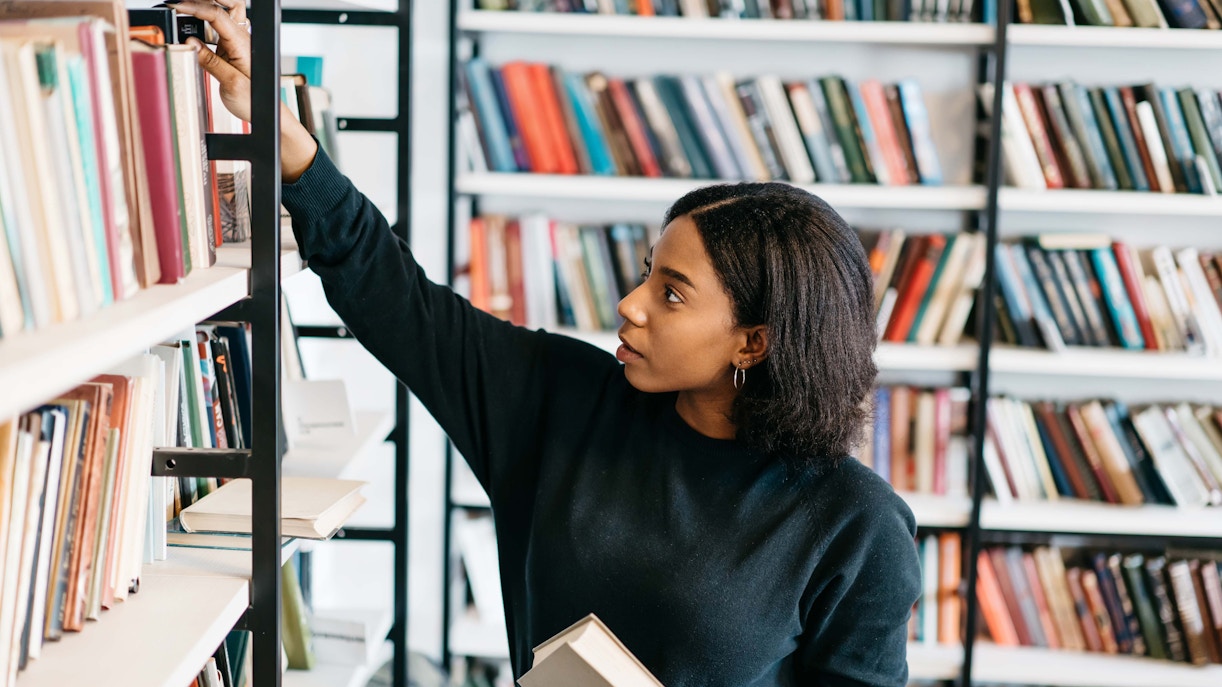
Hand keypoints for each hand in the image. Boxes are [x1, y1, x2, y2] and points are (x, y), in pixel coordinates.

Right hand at [168, 0, 251, 121]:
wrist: (265, 111)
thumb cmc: (254, 100)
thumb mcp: (231, 84)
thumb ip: (210, 62)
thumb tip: (190, 43)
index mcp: (243, 44)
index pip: (218, 15)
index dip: (196, 7)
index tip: (177, 6)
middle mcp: (241, 39)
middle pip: (229, 3)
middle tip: (184, 2)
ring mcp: (236, 41)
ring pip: (224, 12)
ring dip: (205, 7)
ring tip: (184, 10)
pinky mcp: (229, 48)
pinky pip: (217, 27)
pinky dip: (203, 21)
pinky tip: (191, 25)